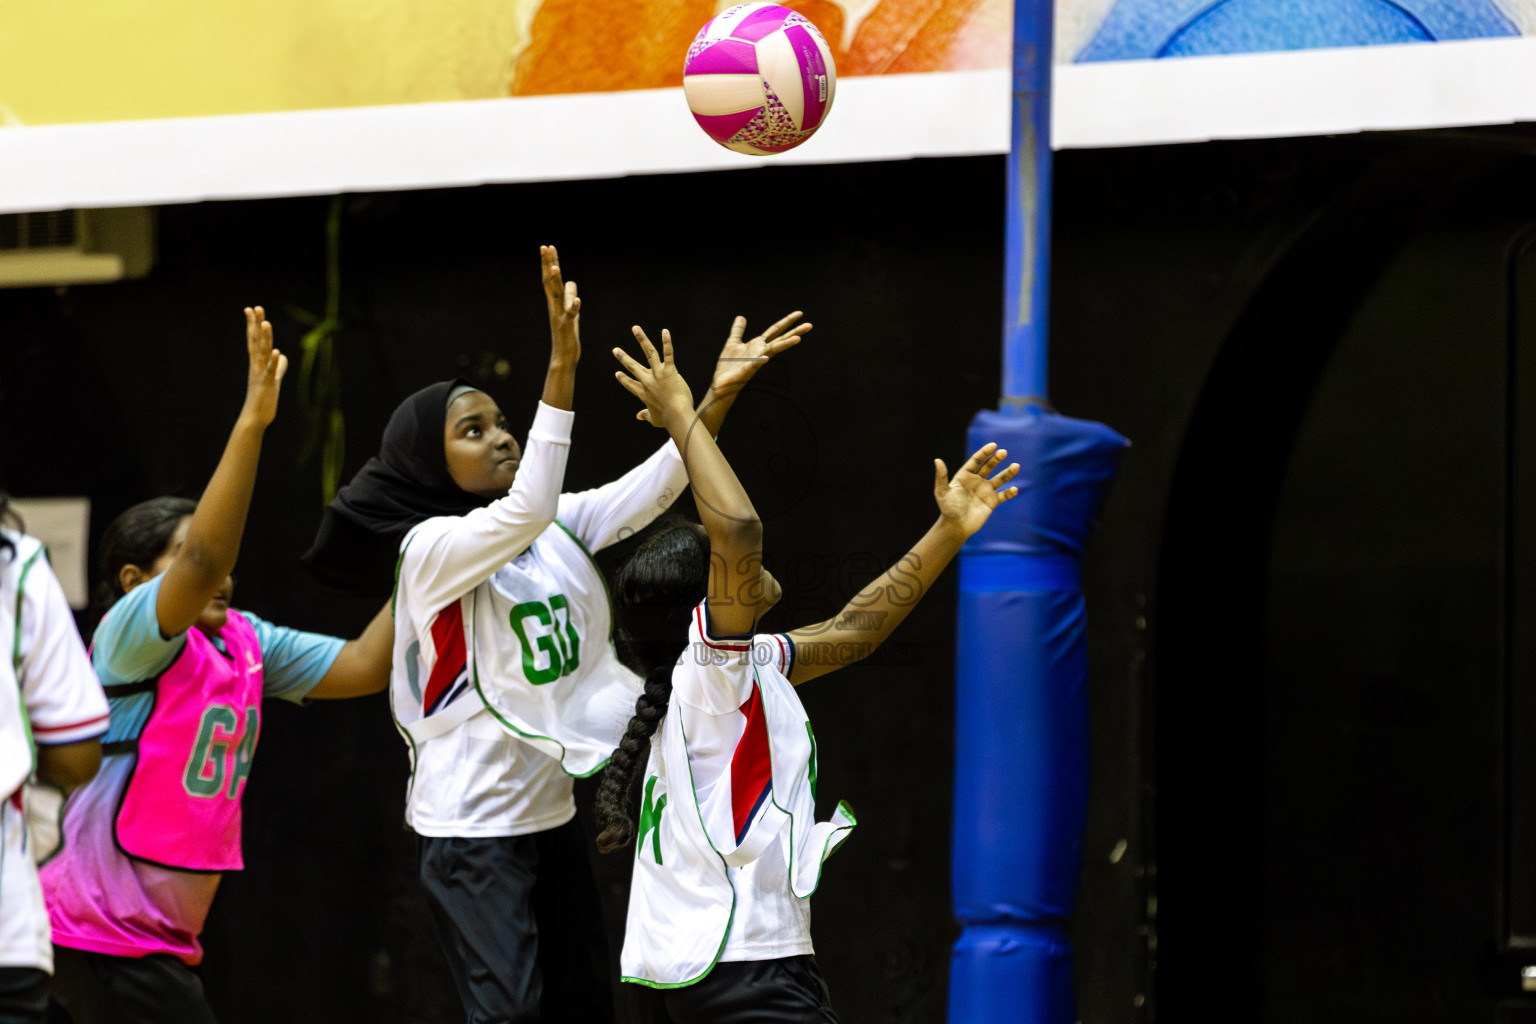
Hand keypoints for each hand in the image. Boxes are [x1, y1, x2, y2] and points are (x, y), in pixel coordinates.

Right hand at [241, 305, 286, 426]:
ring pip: (262, 353)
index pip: (254, 339)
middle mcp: (256, 365)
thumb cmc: (263, 399)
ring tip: (266, 323)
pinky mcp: (267, 385)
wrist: (256, 417)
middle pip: (256, 341)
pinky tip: (276, 351)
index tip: (251, 309)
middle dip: (256, 324)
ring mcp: (261, 374)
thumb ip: (278, 367)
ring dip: (264, 338)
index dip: (252, 324)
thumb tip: (282, 355)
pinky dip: (273, 361)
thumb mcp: (274, 379)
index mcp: (257, 363)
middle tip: (256, 307)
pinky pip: (270, 371)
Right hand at [541, 245, 579, 365]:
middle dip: (548, 264)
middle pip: (550, 281)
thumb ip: (569, 297)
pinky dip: (574, 308)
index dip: (550, 262)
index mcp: (555, 301)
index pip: (551, 278)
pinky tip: (578, 300)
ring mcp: (559, 316)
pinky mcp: (567, 327)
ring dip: (555, 281)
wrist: (563, 356)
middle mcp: (554, 306)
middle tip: (545, 247)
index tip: (548, 247)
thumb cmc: (567, 335)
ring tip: (556, 267)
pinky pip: (570, 316)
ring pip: (556, 296)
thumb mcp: (571, 311)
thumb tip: (571, 282)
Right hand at [613, 326, 693, 429]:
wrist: (677, 414)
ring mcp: (658, 374)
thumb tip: (639, 417)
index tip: (618, 373)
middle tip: (615, 350)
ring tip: (635, 328)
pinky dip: (667, 342)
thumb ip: (646, 416)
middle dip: (623, 358)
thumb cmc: (667, 419)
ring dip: (641, 339)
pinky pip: (668, 353)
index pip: (630, 384)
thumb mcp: (654, 419)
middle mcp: (648, 381)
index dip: (623, 379)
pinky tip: (665, 331)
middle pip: (633, 367)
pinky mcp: (669, 370)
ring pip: (648, 353)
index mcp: (643, 393)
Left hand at [710, 311, 810, 396]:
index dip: (787, 321)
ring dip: (785, 344)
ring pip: (773, 350)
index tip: (800, 313)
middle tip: (809, 325)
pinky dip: (760, 360)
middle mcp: (761, 351)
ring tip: (798, 338)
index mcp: (758, 344)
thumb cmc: (729, 366)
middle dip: (795, 332)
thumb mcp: (733, 342)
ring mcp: (756, 360)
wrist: (722, 383)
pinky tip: (766, 357)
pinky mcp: (747, 370)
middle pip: (780, 339)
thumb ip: (738, 330)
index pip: (776, 330)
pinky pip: (755, 364)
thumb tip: (741, 317)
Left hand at [933, 443, 1019, 537]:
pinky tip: (1014, 489)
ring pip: (999, 479)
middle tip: (1003, 452)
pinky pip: (1003, 495)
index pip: (976, 460)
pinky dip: (1009, 492)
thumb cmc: (948, 509)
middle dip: (996, 459)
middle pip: (989, 466)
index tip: (993, 446)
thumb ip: (941, 477)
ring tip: (1016, 466)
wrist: (956, 526)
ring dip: (1008, 473)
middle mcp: (977, 481)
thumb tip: (937, 460)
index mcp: (965, 475)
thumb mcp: (942, 492)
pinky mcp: (992, 502)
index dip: (984, 452)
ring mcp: (986, 491)